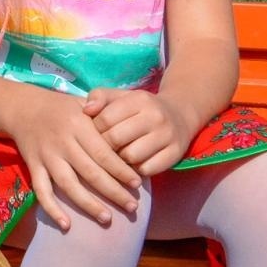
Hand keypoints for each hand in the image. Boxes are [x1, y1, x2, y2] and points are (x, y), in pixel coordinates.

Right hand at [5, 93, 141, 230]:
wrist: (23, 108)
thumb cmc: (62, 107)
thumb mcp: (84, 103)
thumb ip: (106, 116)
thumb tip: (131, 136)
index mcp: (79, 125)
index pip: (103, 153)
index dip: (121, 170)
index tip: (137, 184)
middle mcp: (63, 142)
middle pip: (90, 172)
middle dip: (113, 192)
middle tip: (132, 207)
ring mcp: (47, 156)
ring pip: (68, 185)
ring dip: (88, 204)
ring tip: (106, 218)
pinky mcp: (33, 167)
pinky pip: (42, 191)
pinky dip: (52, 209)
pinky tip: (67, 225)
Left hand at [83, 88, 198, 176]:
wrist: (179, 115)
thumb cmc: (139, 109)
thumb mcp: (120, 97)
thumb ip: (100, 97)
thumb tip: (87, 110)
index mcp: (139, 99)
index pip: (106, 119)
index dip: (95, 130)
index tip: (94, 134)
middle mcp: (156, 116)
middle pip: (116, 139)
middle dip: (105, 147)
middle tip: (103, 149)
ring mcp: (167, 135)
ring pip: (131, 157)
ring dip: (120, 161)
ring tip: (118, 156)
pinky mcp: (175, 154)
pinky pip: (147, 169)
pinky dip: (137, 170)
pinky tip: (134, 163)